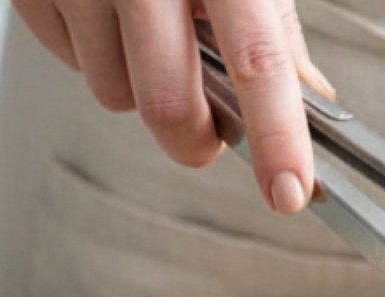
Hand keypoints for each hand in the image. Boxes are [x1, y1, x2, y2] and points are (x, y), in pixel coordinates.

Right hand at [11, 0, 331, 213]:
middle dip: (194, 138)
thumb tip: (313, 103)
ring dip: (138, 88)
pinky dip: (96, 55)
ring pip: (113, 95)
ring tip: (147, 34)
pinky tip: (107, 13)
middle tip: (209, 132)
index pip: (257, 60)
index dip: (276, 136)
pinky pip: (71, 63)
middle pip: (168, 103)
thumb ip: (274, 32)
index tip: (289, 190)